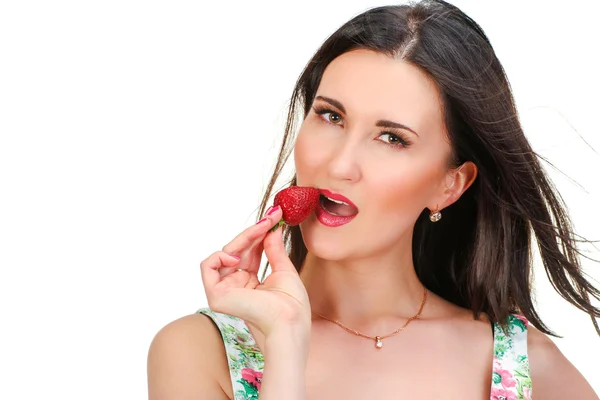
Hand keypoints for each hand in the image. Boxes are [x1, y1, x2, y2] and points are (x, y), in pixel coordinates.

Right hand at [200, 206, 310, 338]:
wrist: (290, 322)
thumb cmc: (292, 305)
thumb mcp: (284, 270)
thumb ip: (273, 249)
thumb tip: (271, 227)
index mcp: (251, 283)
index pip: (249, 251)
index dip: (259, 233)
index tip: (274, 216)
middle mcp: (236, 286)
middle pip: (237, 249)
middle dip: (253, 231)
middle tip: (271, 217)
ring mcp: (225, 291)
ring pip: (225, 253)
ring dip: (243, 238)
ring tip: (260, 232)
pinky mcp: (216, 295)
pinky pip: (207, 266)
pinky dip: (220, 256)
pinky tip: (238, 257)